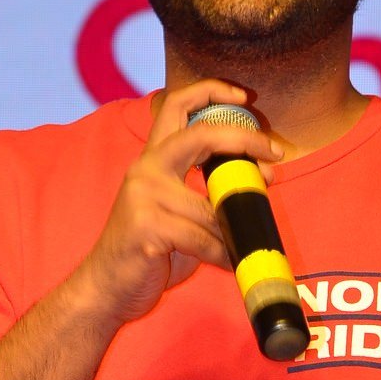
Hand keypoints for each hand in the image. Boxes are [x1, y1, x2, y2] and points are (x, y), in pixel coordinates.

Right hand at [78, 80, 281, 328]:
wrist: (106, 288)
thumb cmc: (147, 252)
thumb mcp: (177, 211)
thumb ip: (207, 192)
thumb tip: (258, 182)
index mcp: (153, 160)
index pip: (178, 107)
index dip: (211, 91)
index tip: (243, 97)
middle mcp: (145, 170)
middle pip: (200, 135)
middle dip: (244, 139)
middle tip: (275, 152)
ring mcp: (143, 196)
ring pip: (211, 205)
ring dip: (237, 225)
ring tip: (248, 240)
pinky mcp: (147, 227)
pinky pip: (203, 238)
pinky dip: (223, 253)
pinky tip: (228, 263)